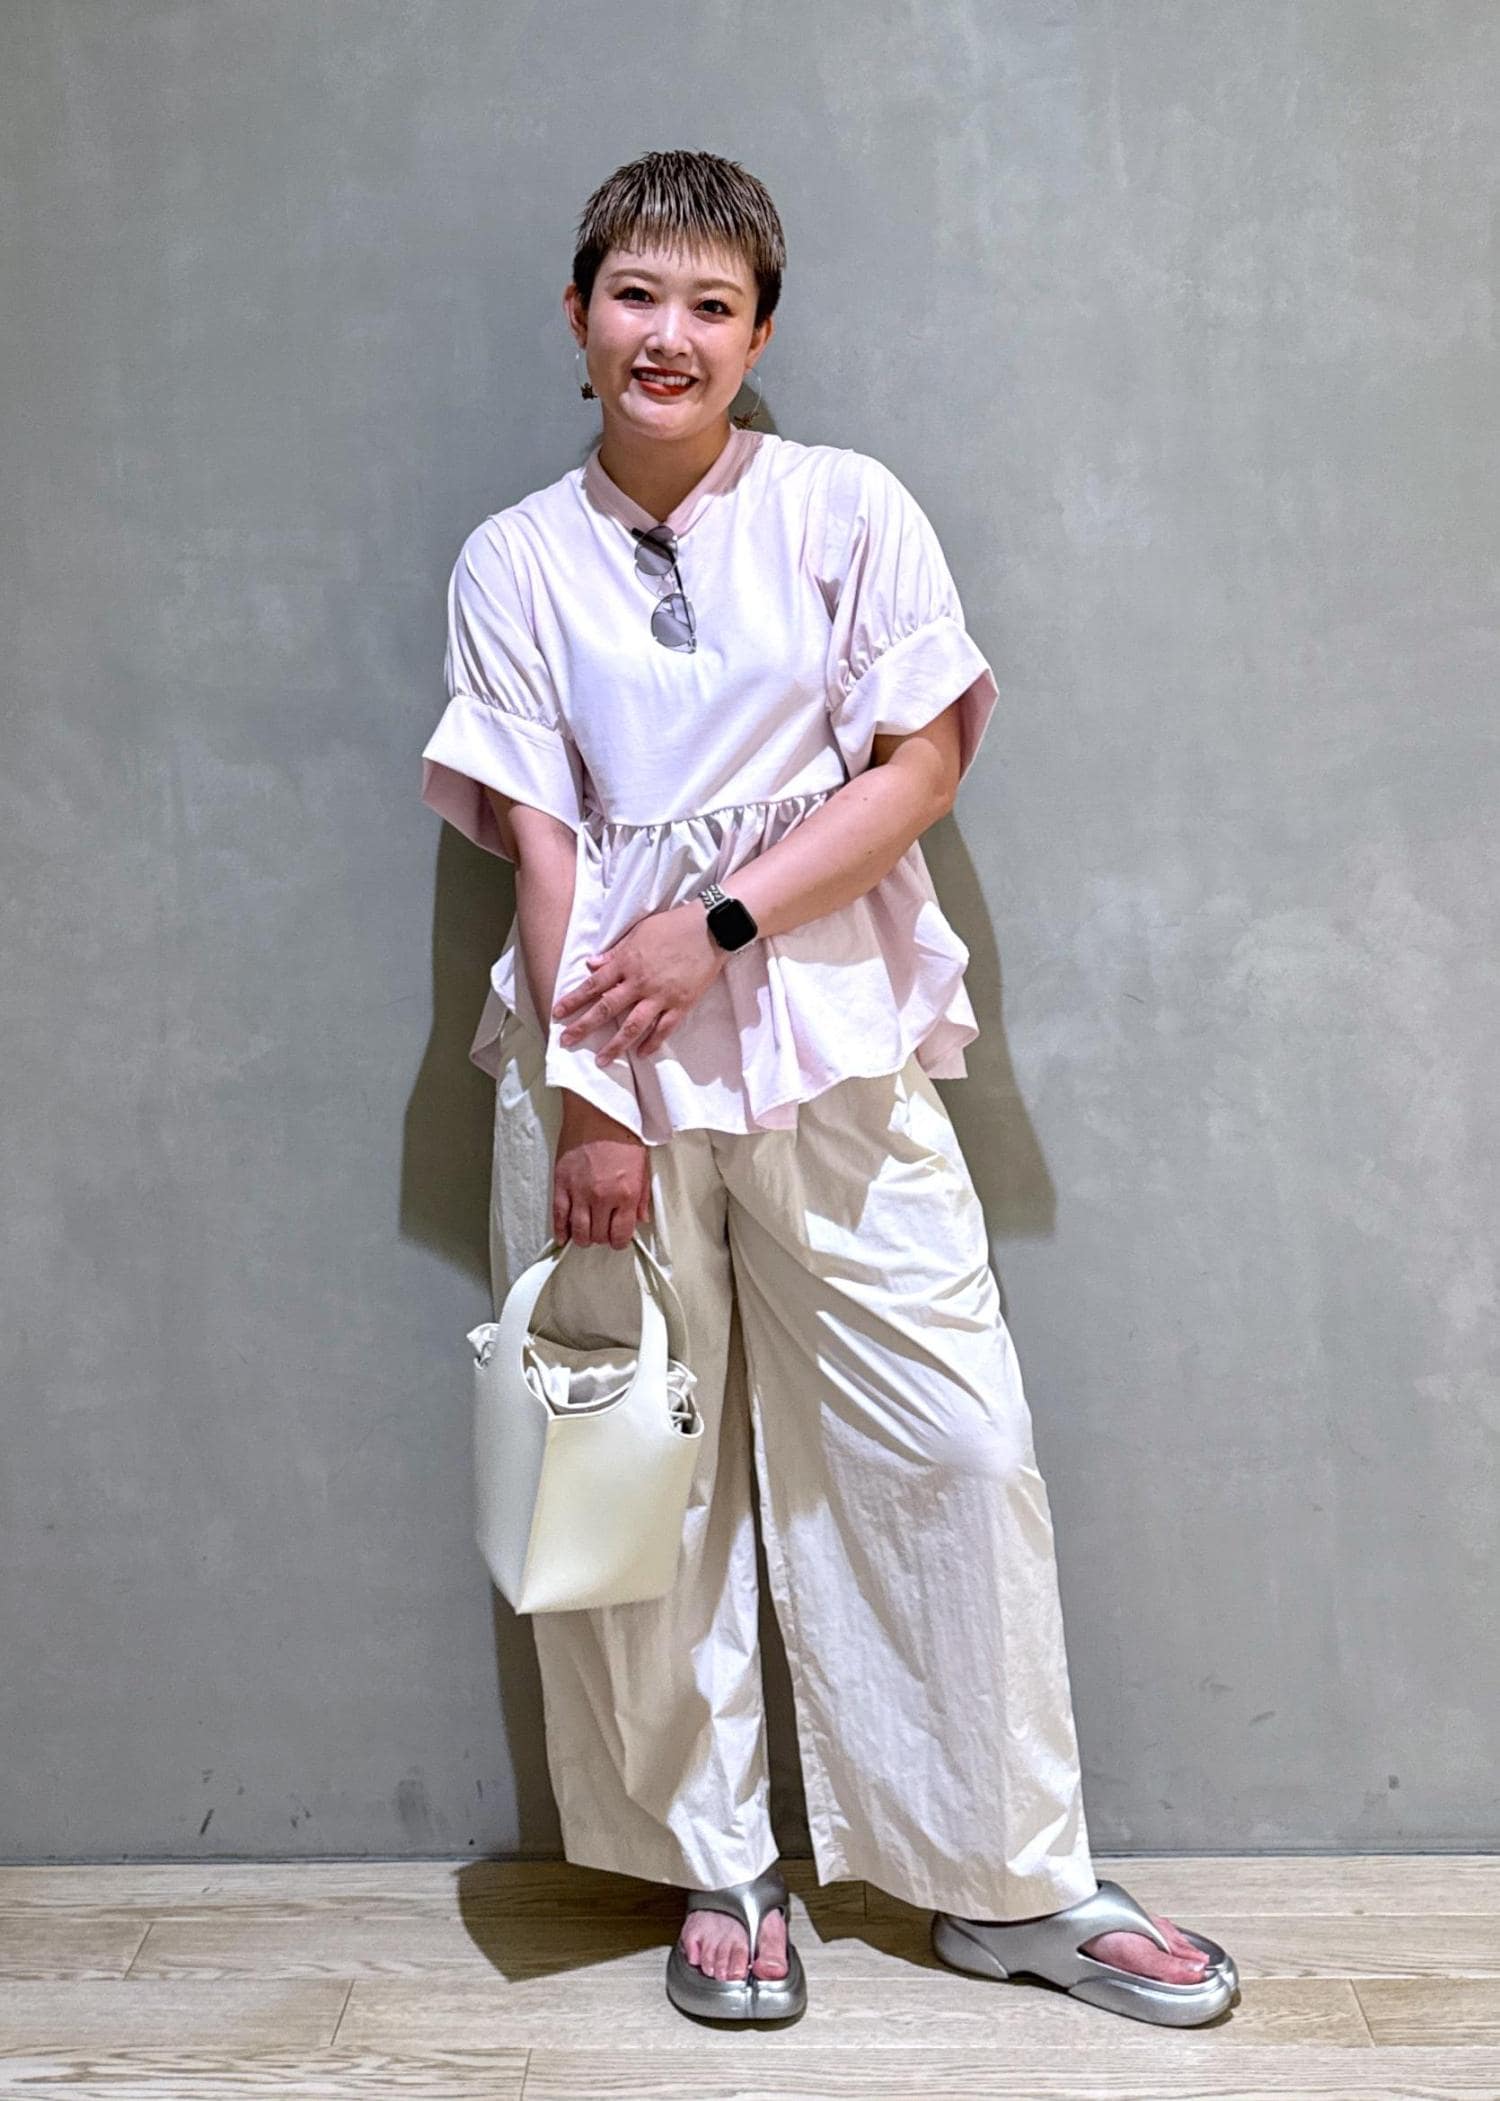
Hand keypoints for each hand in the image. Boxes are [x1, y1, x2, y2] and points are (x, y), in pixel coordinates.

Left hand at [552, 903, 725, 1060]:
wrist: (711, 928)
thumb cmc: (673, 925)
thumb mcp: (638, 932)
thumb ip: (614, 952)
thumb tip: (591, 964)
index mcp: (627, 962)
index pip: (593, 985)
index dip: (573, 1000)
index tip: (557, 1013)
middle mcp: (639, 982)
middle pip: (606, 1009)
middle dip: (583, 1026)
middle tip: (565, 1042)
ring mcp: (661, 996)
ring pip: (633, 1025)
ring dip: (615, 1045)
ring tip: (602, 1061)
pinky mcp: (681, 1004)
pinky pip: (664, 1029)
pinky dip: (652, 1043)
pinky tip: (641, 1054)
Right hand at [553, 1093, 651, 1246]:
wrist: (599, 1110)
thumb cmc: (623, 1133)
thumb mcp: (643, 1165)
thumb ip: (642, 1196)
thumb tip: (640, 1219)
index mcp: (626, 1194)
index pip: (620, 1234)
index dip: (619, 1241)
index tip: (618, 1239)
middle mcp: (602, 1197)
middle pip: (599, 1235)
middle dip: (602, 1238)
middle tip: (603, 1232)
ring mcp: (579, 1192)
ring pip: (578, 1231)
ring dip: (583, 1238)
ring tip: (586, 1235)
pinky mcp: (561, 1184)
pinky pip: (558, 1216)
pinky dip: (560, 1230)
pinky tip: (563, 1237)